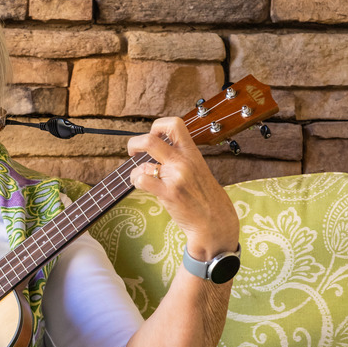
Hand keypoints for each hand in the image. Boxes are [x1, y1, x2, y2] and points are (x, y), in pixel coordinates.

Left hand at [127, 117, 238, 260]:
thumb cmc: (205, 198)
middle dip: (134, 143)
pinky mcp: (168, 193)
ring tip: (139, 178)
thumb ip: (180, 160)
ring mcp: (175, 177)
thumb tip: (157, 153)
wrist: (214, 222)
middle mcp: (183, 161)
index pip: (174, 124)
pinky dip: (136, 182)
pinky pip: (141, 180)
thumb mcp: (197, 170)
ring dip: (134, 171)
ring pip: (142, 164)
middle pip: (151, 140)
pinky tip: (141, 186)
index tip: (152, 136)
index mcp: (192, 153)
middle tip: (132, 152)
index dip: (157, 126)